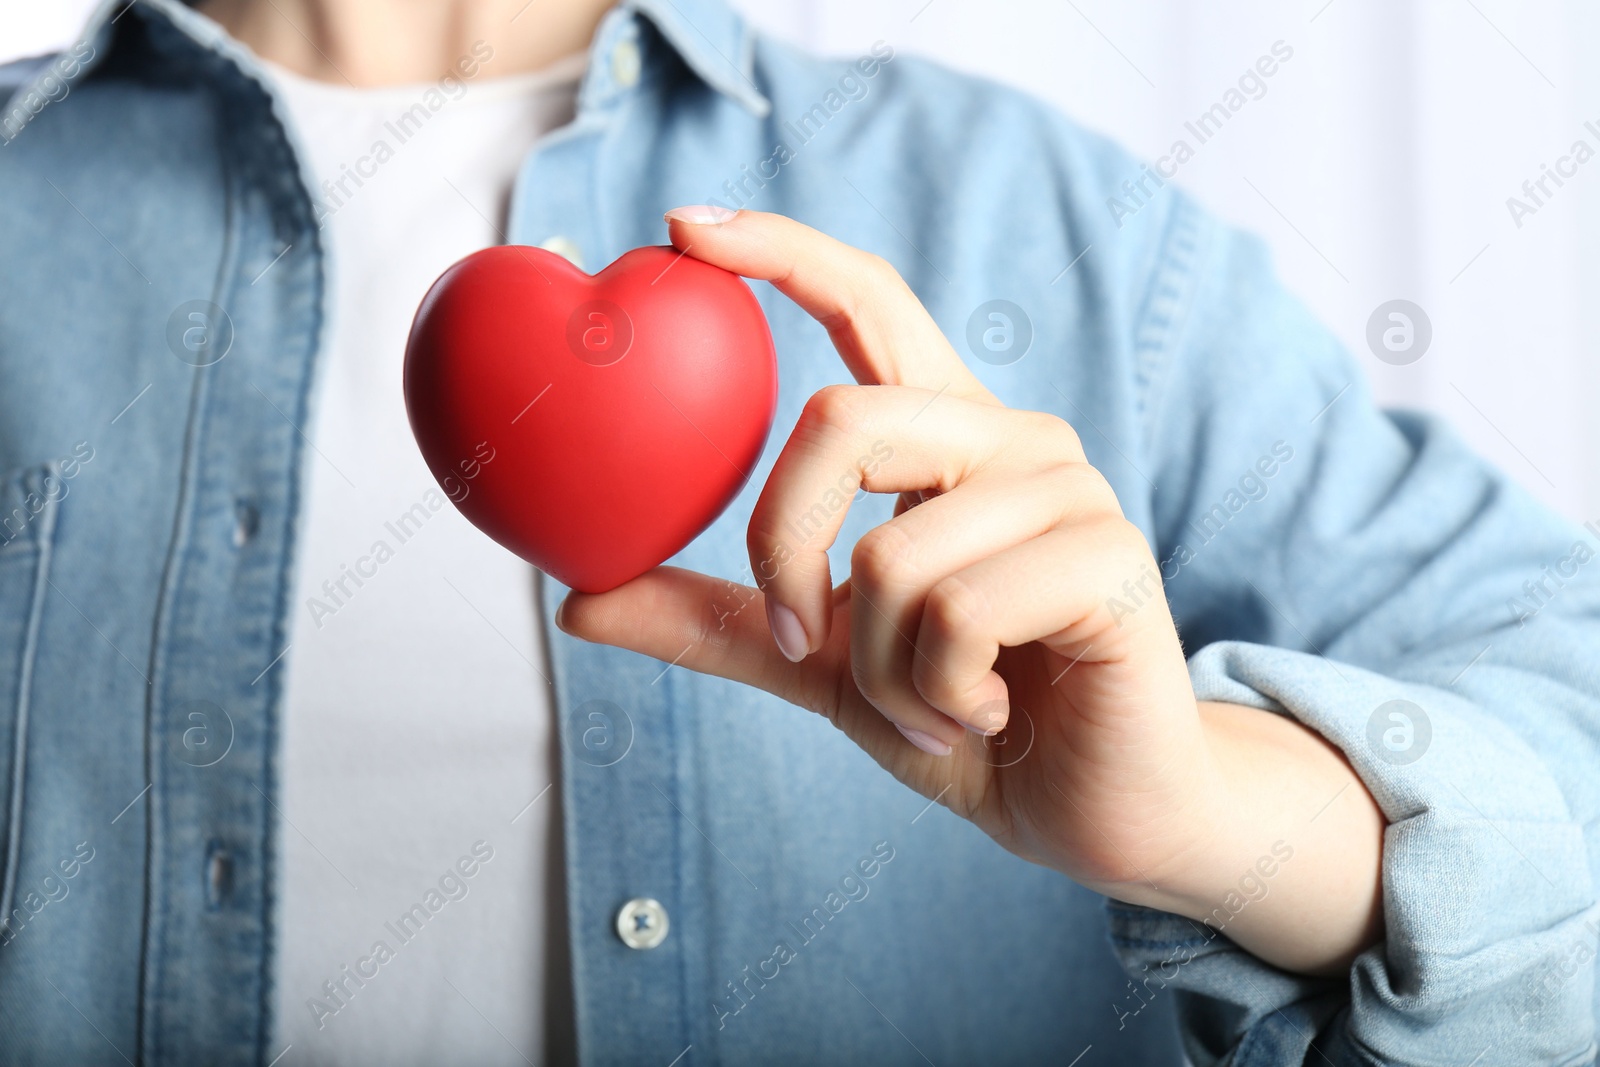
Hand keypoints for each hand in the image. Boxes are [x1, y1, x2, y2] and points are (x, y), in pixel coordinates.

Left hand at [558, 208, 1383, 975]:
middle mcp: (1008, 438)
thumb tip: (578, 599)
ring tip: (939, 707)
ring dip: (883, 671)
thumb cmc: (963, 717)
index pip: (869, 303)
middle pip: (844, 422)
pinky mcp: (1109, 553)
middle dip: (786, 550)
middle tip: (806, 643)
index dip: (782, 252)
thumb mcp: (823, 666)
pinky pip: (957, 613)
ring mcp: (1067, 486)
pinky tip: (990, 714)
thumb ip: (719, 622)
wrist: (1086, 805)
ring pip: (893, 554)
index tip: (685, 227)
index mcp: (942, 440)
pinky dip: (938, 694)